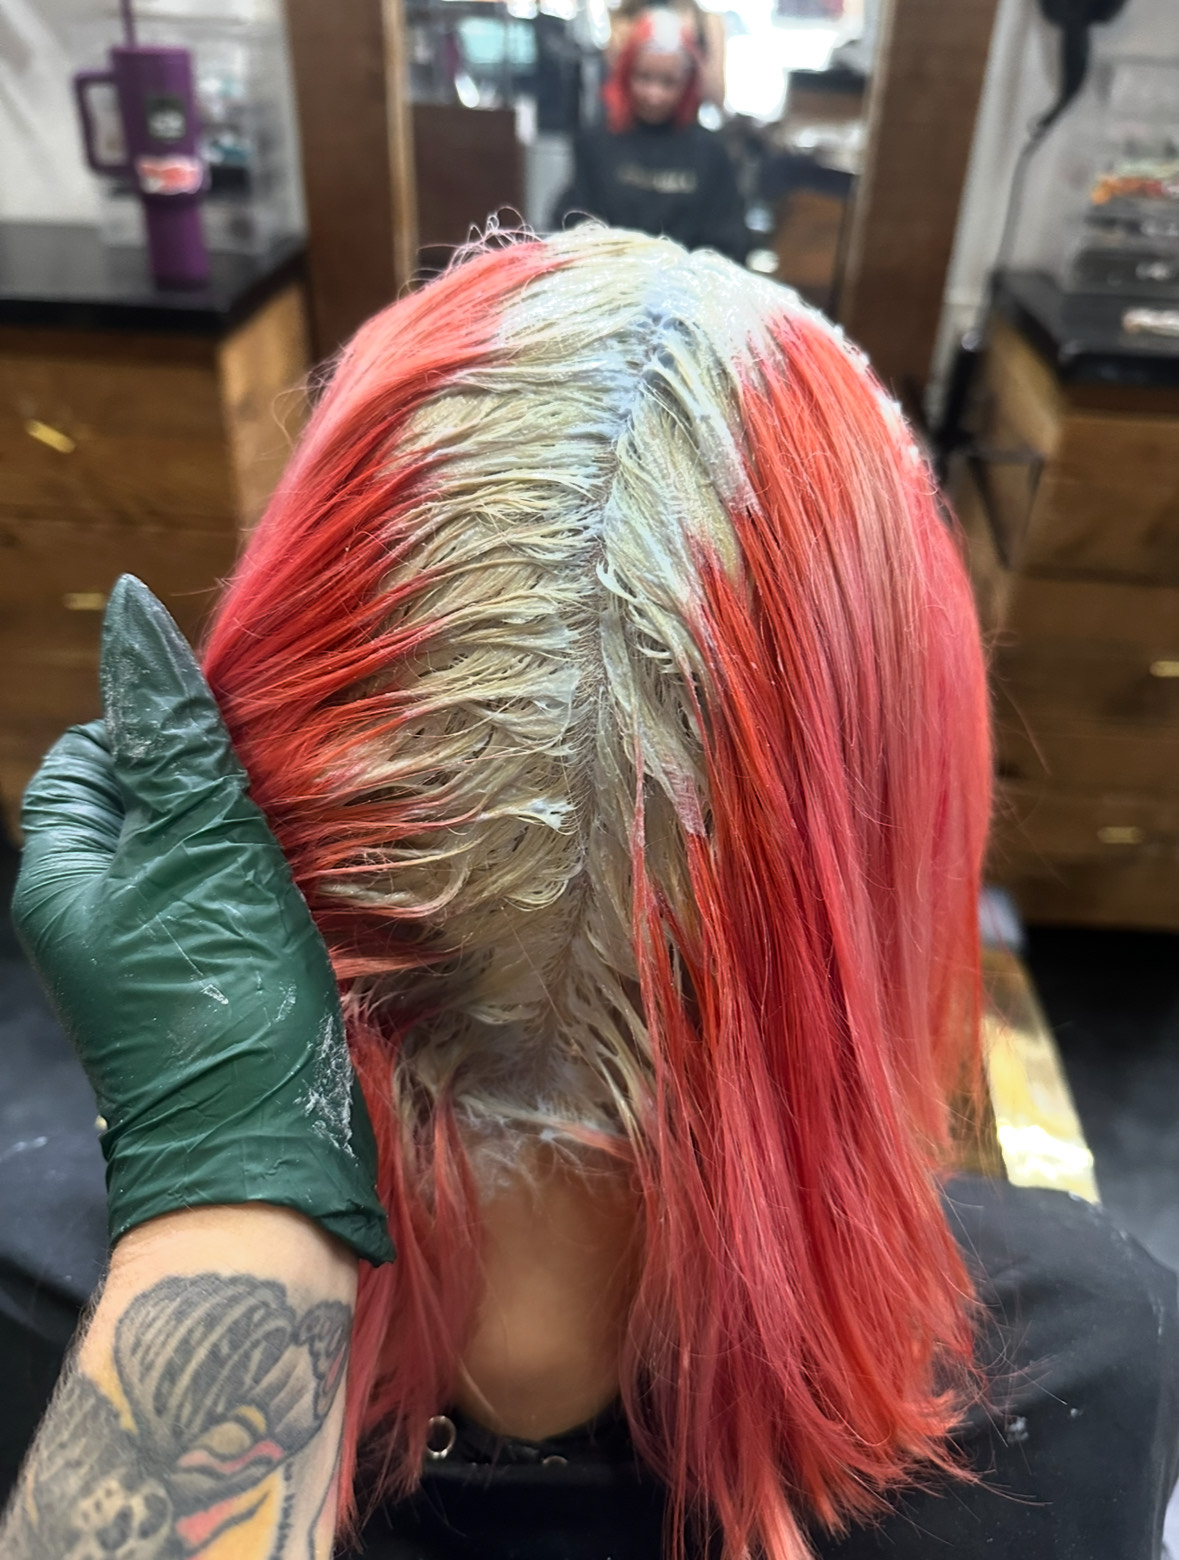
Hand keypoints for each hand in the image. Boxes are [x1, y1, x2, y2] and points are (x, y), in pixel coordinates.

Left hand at [12, 576, 392, 1265]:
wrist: (263, 1149)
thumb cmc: (218, 993)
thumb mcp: (197, 841)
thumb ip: (172, 732)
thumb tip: (130, 613)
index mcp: (66, 872)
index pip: (93, 755)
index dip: (158, 725)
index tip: (231, 729)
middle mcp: (100, 909)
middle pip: (151, 797)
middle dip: (215, 773)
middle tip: (282, 770)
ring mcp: (156, 948)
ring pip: (201, 847)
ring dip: (254, 824)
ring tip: (308, 819)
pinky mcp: (212, 978)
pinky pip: (234, 897)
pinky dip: (273, 876)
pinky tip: (319, 875)